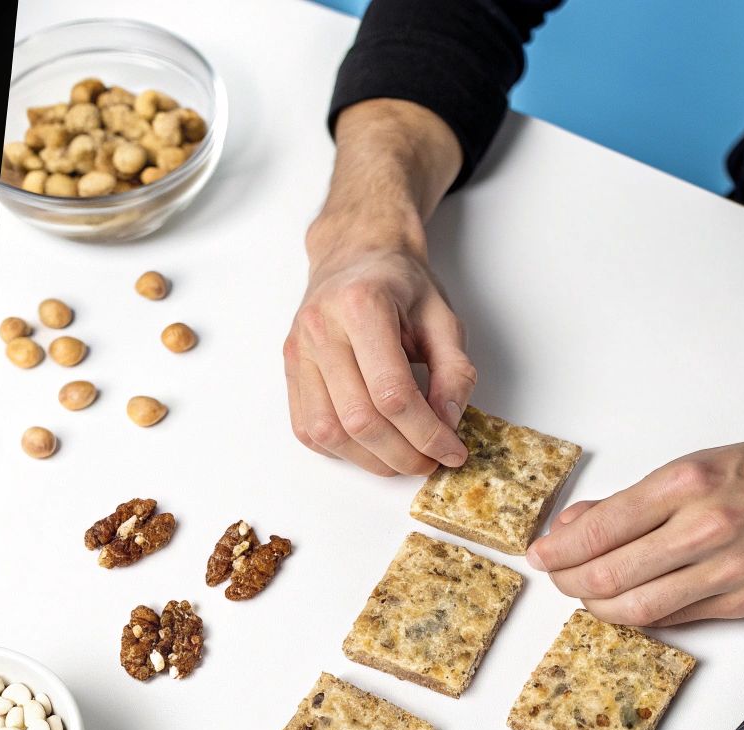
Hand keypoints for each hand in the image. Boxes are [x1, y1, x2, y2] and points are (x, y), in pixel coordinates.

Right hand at [284, 98, 471, 475]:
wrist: (355, 254)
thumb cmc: (399, 283)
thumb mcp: (444, 318)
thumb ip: (454, 372)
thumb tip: (447, 425)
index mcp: (362, 306)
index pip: (393, 394)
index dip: (427, 434)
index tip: (452, 451)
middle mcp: (321, 329)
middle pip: (359, 419)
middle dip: (402, 454)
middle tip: (431, 461)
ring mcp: (298, 350)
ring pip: (328, 432)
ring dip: (370, 460)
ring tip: (403, 458)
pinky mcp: (289, 368)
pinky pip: (307, 428)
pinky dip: (341, 449)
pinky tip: (369, 444)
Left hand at [527, 439, 743, 625]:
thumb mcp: (696, 466)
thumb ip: (636, 501)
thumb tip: (578, 525)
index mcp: (687, 484)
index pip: (602, 528)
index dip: (560, 550)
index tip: (540, 555)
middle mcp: (705, 526)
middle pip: (612, 573)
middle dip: (571, 582)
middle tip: (558, 579)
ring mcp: (726, 568)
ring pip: (640, 607)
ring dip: (601, 607)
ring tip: (588, 597)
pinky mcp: (743, 600)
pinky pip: (677, 617)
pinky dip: (644, 616)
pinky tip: (630, 606)